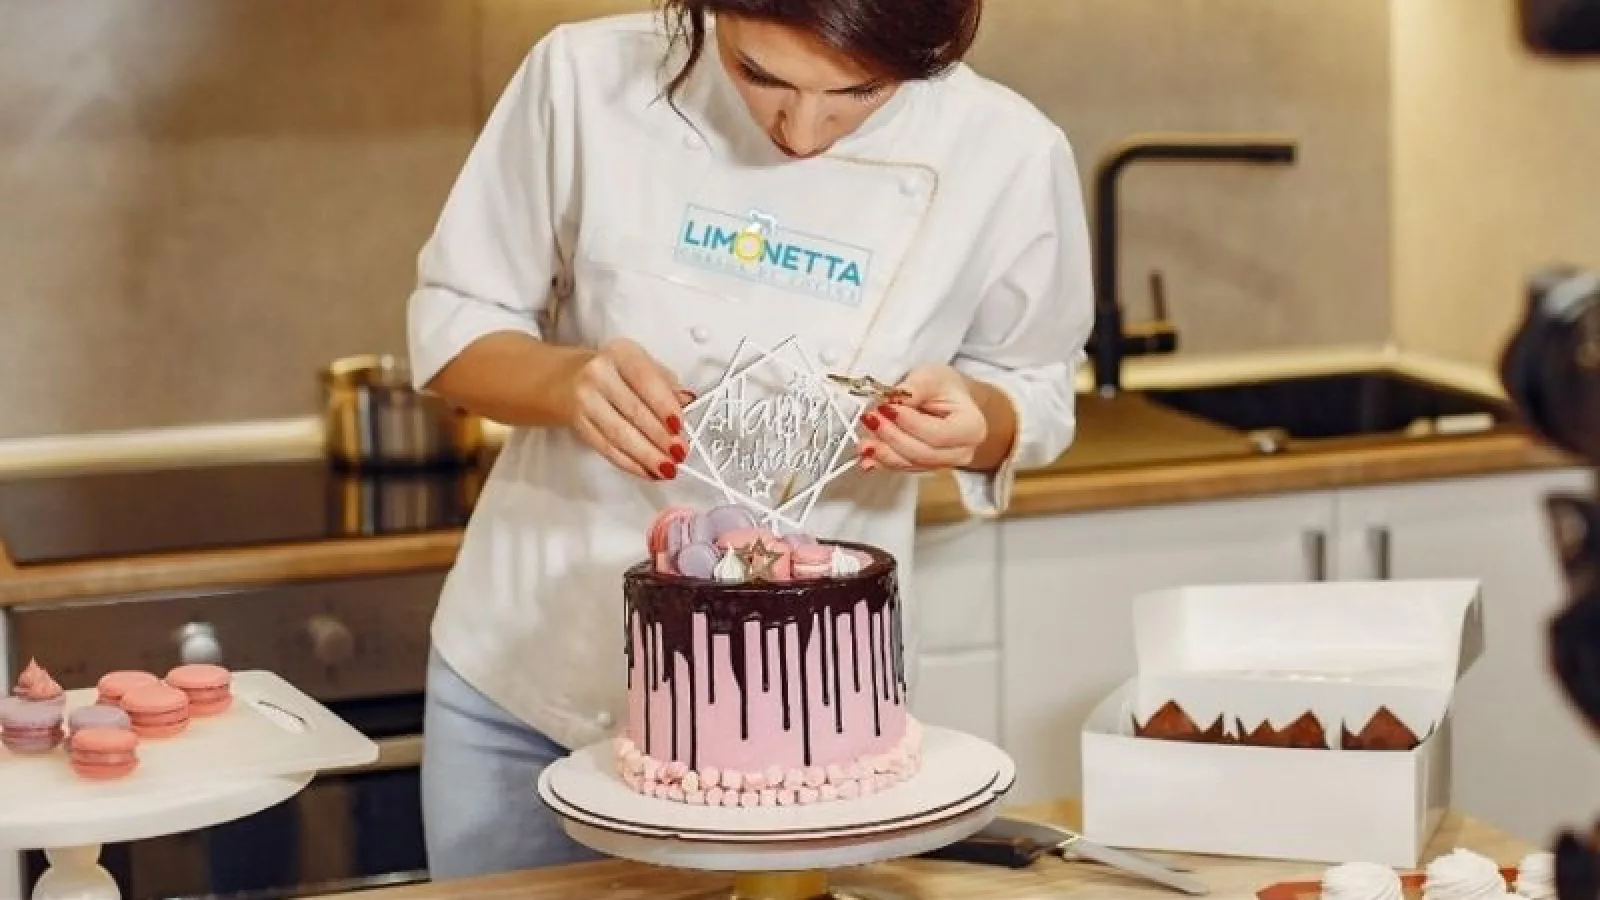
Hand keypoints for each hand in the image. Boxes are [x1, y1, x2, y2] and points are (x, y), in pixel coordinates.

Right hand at [564, 338, 690, 480]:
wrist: (566, 378)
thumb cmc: (614, 372)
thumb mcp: (641, 364)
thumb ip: (666, 383)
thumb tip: (687, 403)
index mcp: (621, 354)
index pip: (646, 381)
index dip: (664, 406)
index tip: (680, 427)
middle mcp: (599, 374)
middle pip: (633, 410)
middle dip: (659, 437)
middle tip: (679, 453)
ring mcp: (585, 400)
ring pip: (619, 434)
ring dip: (646, 455)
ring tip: (667, 467)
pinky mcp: (579, 425)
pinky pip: (606, 448)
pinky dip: (629, 463)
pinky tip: (646, 470)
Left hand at [857, 365, 987, 473]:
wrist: (947, 400)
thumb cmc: (945, 387)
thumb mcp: (933, 376)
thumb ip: (914, 387)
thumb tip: (891, 400)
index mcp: (972, 428)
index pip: (938, 434)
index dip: (909, 424)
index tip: (885, 407)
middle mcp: (961, 452)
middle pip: (922, 453)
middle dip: (891, 437)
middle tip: (870, 418)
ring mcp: (943, 464)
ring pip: (909, 464)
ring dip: (882, 452)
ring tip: (863, 438)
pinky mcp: (924, 467)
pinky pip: (902, 468)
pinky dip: (881, 461)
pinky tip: (866, 453)